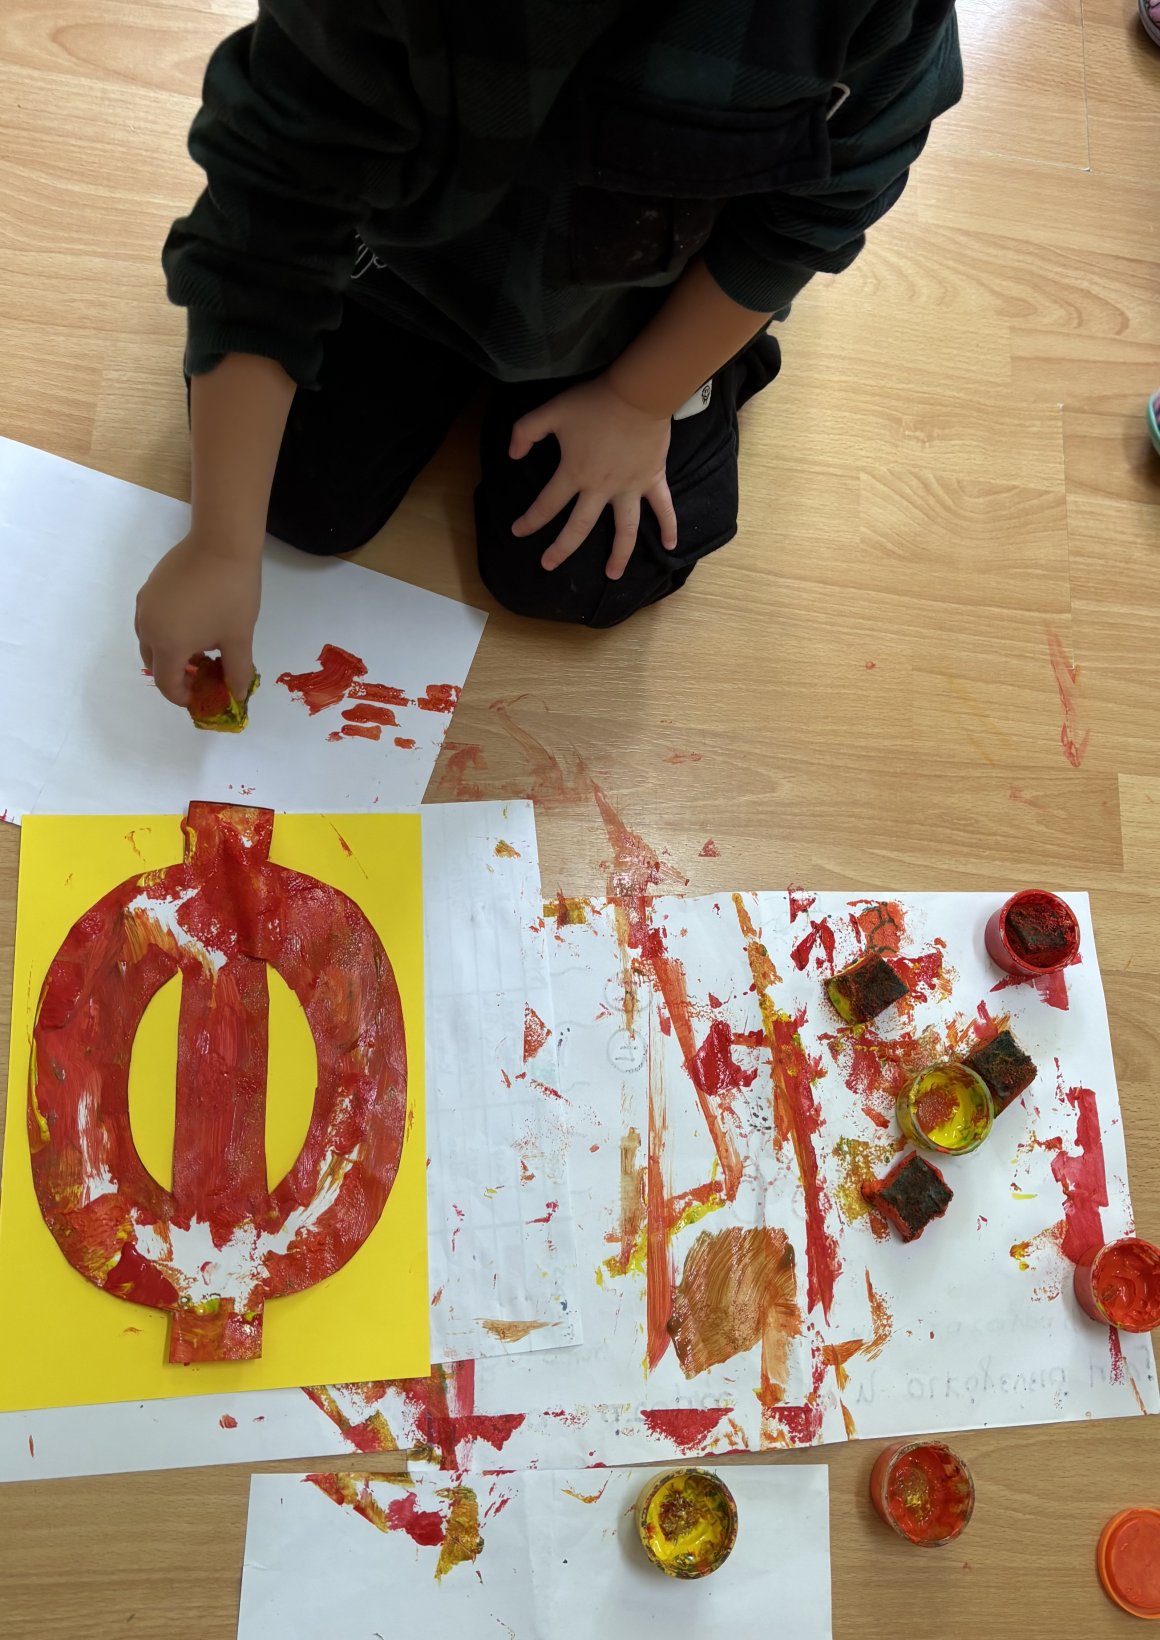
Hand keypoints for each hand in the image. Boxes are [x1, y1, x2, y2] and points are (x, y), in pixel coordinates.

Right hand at [135, 532, 260, 706]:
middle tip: (201, 674)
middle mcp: (148, 627)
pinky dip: (165, 632)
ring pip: (149, 641)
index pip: (166, 684)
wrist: (221, 542)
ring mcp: (145, 605)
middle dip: (174, 675)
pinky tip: (191, 624)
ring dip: (168, 653)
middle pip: (153, 664)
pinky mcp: (149, 587)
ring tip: (198, 649)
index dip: (181, 696)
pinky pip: (151, 620)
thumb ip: (237, 671)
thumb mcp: (238, 638)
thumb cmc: (232, 594)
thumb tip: (237, 694)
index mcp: (168, 645)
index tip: (198, 697)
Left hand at [509, 376, 676, 578]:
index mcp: (575, 474)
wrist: (638, 393)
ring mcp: (630, 488)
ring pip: (625, 530)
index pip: (547, 505)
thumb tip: (512, 455)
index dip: (530, 521)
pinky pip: (663, 508)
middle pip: (579, 528)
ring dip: (619, 555)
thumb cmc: (594, 402)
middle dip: (562, 549)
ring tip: (612, 575)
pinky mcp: (652, 480)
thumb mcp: (551, 411)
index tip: (518, 532)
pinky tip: (670, 547)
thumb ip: (525, 431)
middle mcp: (601, 489)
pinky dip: (669, 527)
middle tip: (548, 565)